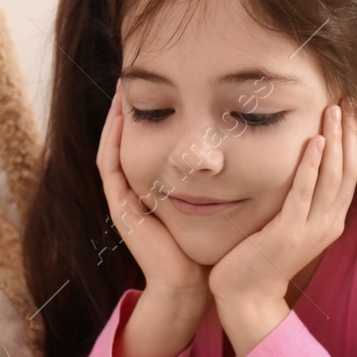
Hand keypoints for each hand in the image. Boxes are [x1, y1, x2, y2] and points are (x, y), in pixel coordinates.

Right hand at [96, 82, 209, 303]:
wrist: (193, 281)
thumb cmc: (210, 241)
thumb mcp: (216, 196)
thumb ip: (221, 171)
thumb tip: (247, 139)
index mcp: (154, 184)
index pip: (147, 138)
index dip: (150, 110)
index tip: (160, 82)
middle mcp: (135, 188)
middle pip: (124, 138)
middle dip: (128, 107)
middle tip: (133, 76)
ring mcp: (124, 197)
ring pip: (112, 147)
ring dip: (116, 118)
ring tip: (122, 87)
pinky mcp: (121, 207)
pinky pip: (109, 166)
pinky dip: (113, 140)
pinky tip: (122, 117)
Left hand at [209, 99, 356, 315]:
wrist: (248, 296)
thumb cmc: (262, 257)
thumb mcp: (289, 225)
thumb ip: (299, 201)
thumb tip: (298, 170)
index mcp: (331, 221)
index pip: (349, 174)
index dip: (352, 142)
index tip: (350, 113)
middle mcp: (328, 224)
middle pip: (347, 170)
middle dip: (348, 134)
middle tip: (347, 102)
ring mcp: (312, 229)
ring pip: (331, 177)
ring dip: (334, 141)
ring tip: (334, 111)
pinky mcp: (289, 232)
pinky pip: (304, 193)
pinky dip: (311, 166)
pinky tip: (314, 141)